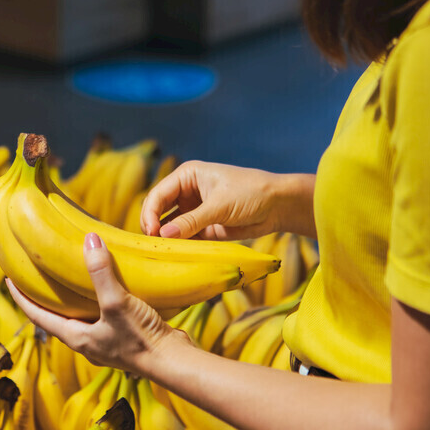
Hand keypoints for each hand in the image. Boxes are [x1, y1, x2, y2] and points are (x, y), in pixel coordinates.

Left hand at [5, 233, 188, 375]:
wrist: (174, 363)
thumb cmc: (142, 339)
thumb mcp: (117, 303)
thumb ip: (101, 273)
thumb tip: (89, 239)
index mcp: (77, 338)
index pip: (38, 316)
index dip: (22, 297)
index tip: (8, 279)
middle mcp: (88, 343)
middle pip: (57, 318)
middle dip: (46, 298)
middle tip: (37, 276)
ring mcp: (107, 343)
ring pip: (82, 318)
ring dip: (73, 300)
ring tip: (70, 279)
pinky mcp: (125, 339)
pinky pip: (103, 317)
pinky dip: (98, 301)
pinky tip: (109, 288)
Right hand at [140, 161, 315, 239]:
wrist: (278, 206)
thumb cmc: (251, 193)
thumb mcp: (219, 206)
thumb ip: (191, 221)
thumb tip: (164, 235)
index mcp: (187, 176)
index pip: (158, 194)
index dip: (150, 213)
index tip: (151, 232)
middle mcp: (187, 192)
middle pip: (159, 210)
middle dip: (154, 226)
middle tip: (154, 244)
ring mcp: (194, 210)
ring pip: (170, 225)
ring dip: (166, 237)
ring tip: (163, 251)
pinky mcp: (203, 226)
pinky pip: (185, 237)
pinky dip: (180, 245)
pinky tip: (177, 254)